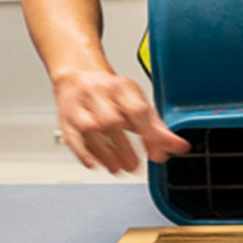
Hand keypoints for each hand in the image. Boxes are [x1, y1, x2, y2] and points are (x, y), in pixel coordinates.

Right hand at [52, 69, 189, 173]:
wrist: (78, 73)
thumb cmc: (110, 91)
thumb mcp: (136, 102)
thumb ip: (156, 127)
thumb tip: (177, 147)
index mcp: (121, 87)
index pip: (136, 110)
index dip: (148, 135)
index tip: (156, 154)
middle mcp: (98, 93)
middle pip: (111, 121)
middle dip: (124, 148)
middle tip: (134, 166)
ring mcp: (79, 104)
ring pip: (90, 129)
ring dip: (105, 153)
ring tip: (117, 168)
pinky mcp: (65, 117)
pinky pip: (71, 136)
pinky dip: (83, 153)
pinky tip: (95, 164)